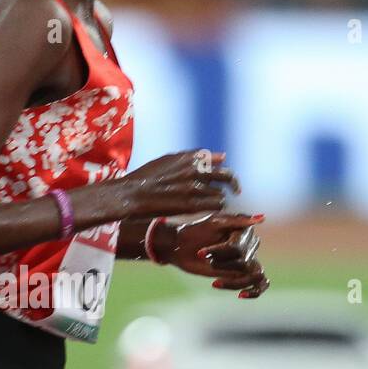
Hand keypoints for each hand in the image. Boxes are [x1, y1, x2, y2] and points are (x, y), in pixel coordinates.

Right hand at [116, 150, 238, 218]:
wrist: (132, 194)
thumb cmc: (145, 178)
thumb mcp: (167, 160)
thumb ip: (193, 157)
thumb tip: (221, 156)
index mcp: (189, 158)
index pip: (217, 160)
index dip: (222, 168)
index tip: (223, 176)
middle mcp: (195, 170)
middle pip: (226, 176)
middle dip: (232, 184)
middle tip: (235, 191)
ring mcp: (195, 187)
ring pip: (221, 194)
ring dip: (218, 200)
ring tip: (208, 205)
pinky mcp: (193, 204)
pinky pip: (215, 206)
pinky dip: (213, 209)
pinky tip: (205, 212)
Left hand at [154, 211, 269, 298]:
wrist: (180, 246)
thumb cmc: (194, 231)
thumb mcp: (212, 223)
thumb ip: (236, 220)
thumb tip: (262, 218)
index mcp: (245, 230)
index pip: (238, 248)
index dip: (219, 252)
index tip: (200, 253)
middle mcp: (249, 245)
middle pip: (244, 262)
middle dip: (221, 264)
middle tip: (206, 260)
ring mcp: (246, 260)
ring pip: (255, 275)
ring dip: (234, 281)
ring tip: (216, 282)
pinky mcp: (241, 273)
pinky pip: (260, 285)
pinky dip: (254, 292)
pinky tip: (241, 295)